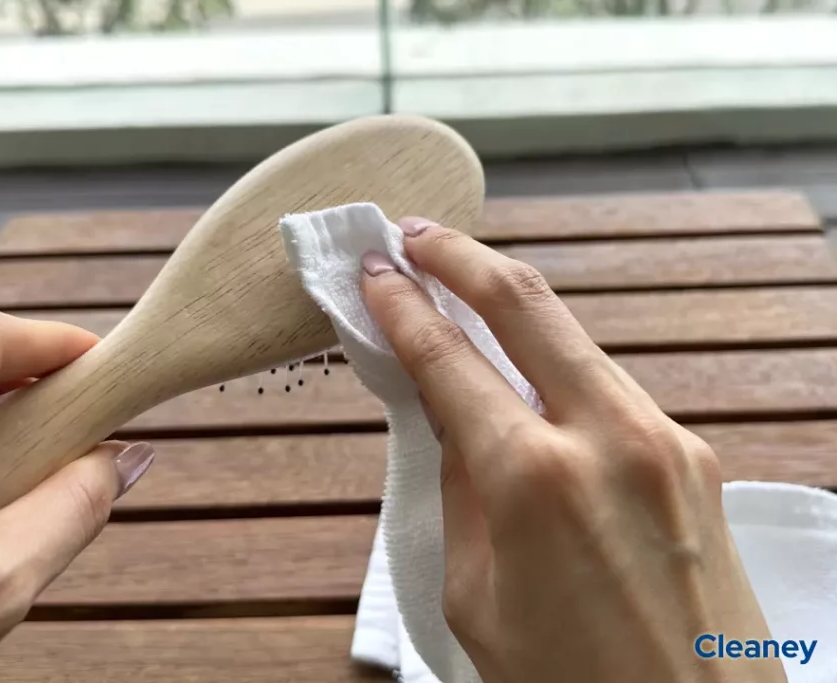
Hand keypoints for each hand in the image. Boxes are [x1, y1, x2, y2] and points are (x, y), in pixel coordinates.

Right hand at [361, 219, 784, 682]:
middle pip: (525, 303)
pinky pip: (608, 384)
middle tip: (414, 234)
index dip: (402, 308)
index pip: (449, 360)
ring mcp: (664, 439)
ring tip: (461, 283)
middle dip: (460, 256)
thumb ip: (458, 489)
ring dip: (511, 300)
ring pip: (573, 336)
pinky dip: (556, 359)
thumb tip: (449, 413)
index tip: (372, 273)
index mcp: (534, 479)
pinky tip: (525, 363)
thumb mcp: (473, 596)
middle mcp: (608, 437)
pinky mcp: (694, 455)